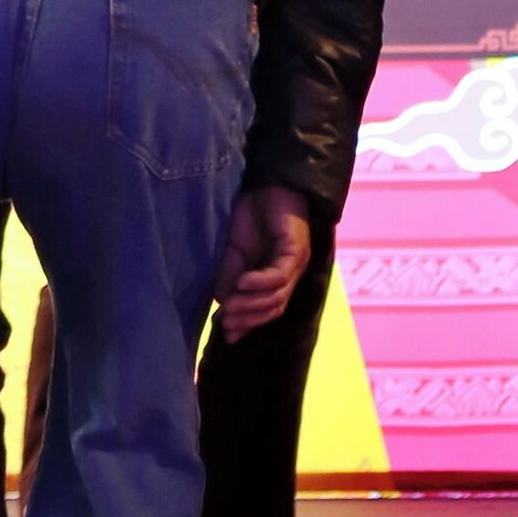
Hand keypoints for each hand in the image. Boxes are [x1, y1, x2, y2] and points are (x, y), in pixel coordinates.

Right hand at [213, 185, 312, 340]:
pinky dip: (261, 283)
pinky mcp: (296, 250)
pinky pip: (280, 274)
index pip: (264, 309)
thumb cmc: (252, 213)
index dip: (246, 323)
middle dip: (248, 320)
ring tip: (229, 308)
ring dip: (252, 306)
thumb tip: (221, 303)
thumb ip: (229, 276)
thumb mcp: (233, 250)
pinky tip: (243, 283)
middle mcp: (289, 275)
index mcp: (275, 277)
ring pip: (277, 297)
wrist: (267, 182)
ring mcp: (295, 263)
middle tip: (225, 324)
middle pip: (272, 309)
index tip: (225, 334)